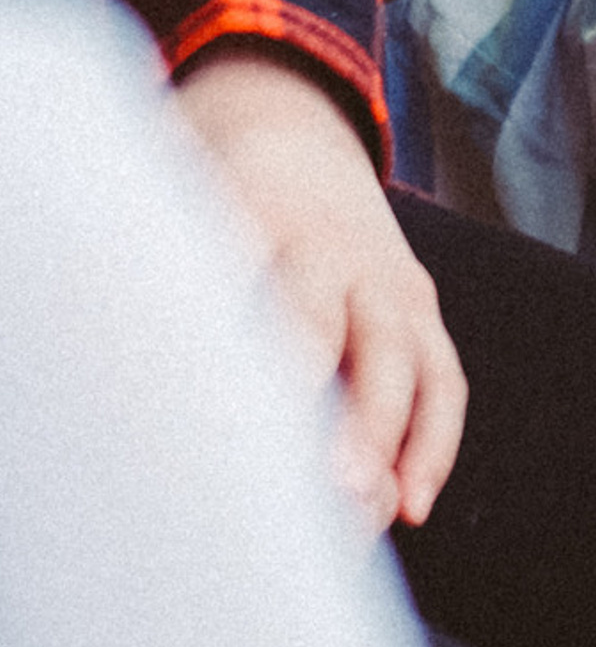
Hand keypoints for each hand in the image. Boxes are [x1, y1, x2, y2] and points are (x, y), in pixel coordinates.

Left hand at [173, 47, 466, 527]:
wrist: (299, 139)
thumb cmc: (220, 202)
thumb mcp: (182, 210)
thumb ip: (163, 277)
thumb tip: (102, 358)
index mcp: (256, 216)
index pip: (242, 273)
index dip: (244, 334)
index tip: (227, 409)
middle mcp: (330, 249)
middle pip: (331, 322)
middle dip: (329, 398)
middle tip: (326, 479)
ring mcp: (385, 280)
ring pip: (402, 356)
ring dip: (389, 434)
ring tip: (373, 507)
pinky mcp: (421, 310)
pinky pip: (442, 377)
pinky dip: (433, 442)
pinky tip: (412, 504)